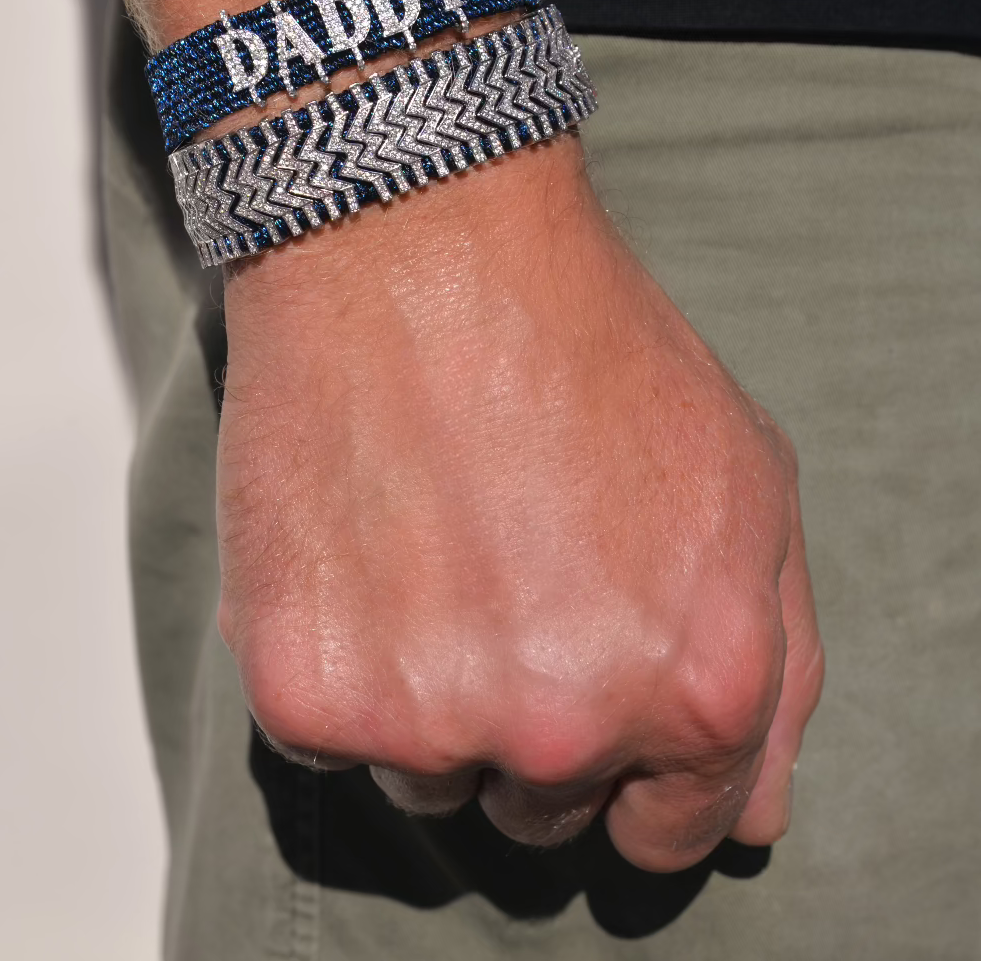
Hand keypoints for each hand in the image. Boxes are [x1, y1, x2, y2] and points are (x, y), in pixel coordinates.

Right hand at [216, 136, 823, 871]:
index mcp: (695, 688)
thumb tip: (744, 814)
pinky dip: (335, 663)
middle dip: (526, 722)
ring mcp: (423, 720)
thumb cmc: (585, 346)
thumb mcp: (747, 483)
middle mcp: (563, 728)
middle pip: (539, 811)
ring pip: (424, 780)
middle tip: (496, 583)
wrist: (416, 248)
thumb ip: (777, 665)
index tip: (590, 712)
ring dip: (423, 697)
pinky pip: (324, 737)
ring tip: (422, 552)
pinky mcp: (302, 693)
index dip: (632, 774)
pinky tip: (355, 551)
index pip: (668, 830)